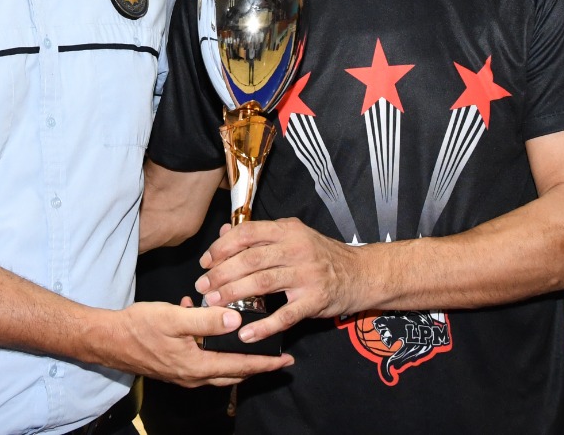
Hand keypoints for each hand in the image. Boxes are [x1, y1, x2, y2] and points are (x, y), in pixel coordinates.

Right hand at [103, 301, 292, 386]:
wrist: (108, 340)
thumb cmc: (139, 328)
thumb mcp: (174, 319)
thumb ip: (206, 320)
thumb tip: (236, 321)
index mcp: (197, 366)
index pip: (240, 366)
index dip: (265, 363)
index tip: (285, 360)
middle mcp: (193, 375)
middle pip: (234, 372)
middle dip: (256, 364)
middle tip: (276, 356)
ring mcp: (183, 372)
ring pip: (219, 366)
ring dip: (234, 354)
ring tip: (248, 338)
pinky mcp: (174, 365)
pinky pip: (202, 358)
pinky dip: (211, 345)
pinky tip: (204, 319)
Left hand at [196, 219, 363, 342]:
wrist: (360, 274)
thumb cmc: (320, 255)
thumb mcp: (293, 236)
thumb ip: (260, 236)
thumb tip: (225, 234)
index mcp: (287, 230)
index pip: (247, 234)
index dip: (222, 248)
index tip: (206, 262)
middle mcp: (297, 249)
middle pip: (250, 260)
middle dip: (221, 274)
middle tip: (203, 287)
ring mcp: (307, 275)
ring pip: (262, 283)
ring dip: (234, 294)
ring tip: (214, 305)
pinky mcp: (315, 300)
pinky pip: (285, 315)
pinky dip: (264, 326)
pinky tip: (246, 333)